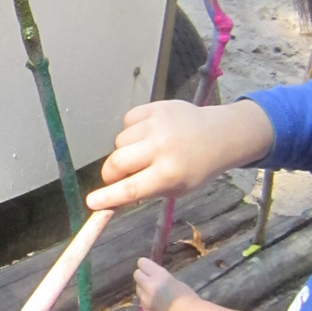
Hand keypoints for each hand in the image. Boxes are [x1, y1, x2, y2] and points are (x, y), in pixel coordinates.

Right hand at [86, 99, 274, 211]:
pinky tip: (147, 135)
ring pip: (119, 141)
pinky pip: (127, 122)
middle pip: (117, 162)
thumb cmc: (197, 168)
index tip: (91, 202)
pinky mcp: (155, 108)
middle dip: (110, 174)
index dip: (107, 197)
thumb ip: (145, 191)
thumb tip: (110, 197)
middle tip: (115, 178)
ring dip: (124, 151)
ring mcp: (157, 125)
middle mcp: (161, 148)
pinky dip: (131, 131)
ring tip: (143, 152)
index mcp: (170, 174)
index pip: (130, 189)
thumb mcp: (177, 188)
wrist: (219, 135)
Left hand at [134, 257, 196, 310]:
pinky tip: (156, 303)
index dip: (145, 265)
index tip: (148, 268)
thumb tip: (150, 274)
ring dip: (143, 288)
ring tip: (154, 293)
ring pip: (138, 288)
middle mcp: (149, 286)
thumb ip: (159, 276)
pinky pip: (141, 300)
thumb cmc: (186, 296)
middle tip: (150, 280)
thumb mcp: (173, 280)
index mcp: (159, 276)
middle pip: (136, 274)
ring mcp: (145, 299)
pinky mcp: (145, 310)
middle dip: (142, 276)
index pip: (142, 263)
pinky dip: (146, 300)